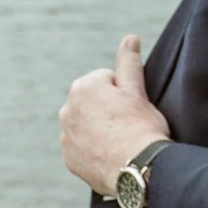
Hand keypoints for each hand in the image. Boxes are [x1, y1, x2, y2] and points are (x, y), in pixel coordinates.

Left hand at [60, 35, 169, 197]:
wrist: (138, 170)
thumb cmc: (142, 128)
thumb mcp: (137, 90)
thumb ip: (129, 62)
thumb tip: (130, 38)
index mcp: (83, 87)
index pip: (106, 81)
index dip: (124, 94)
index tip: (132, 109)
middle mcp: (67, 110)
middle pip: (93, 103)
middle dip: (107, 110)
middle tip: (128, 125)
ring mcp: (66, 137)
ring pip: (86, 125)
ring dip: (99, 130)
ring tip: (120, 142)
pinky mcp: (69, 159)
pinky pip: (82, 148)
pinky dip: (93, 150)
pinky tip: (111, 155)